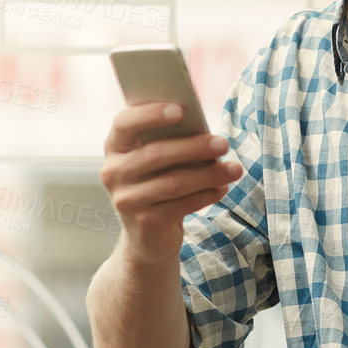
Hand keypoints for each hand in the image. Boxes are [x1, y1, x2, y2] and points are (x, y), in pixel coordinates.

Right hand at [100, 102, 241, 263]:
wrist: (148, 236)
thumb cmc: (158, 184)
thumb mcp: (157, 161)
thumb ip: (169, 141)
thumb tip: (202, 128)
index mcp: (115, 147)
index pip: (125, 123)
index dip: (150, 115)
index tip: (181, 110)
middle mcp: (113, 172)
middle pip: (155, 155)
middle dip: (193, 147)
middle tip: (223, 143)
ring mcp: (126, 200)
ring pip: (173, 183)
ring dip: (208, 174)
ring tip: (234, 169)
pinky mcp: (144, 222)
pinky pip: (181, 205)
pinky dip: (206, 195)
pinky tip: (222, 188)